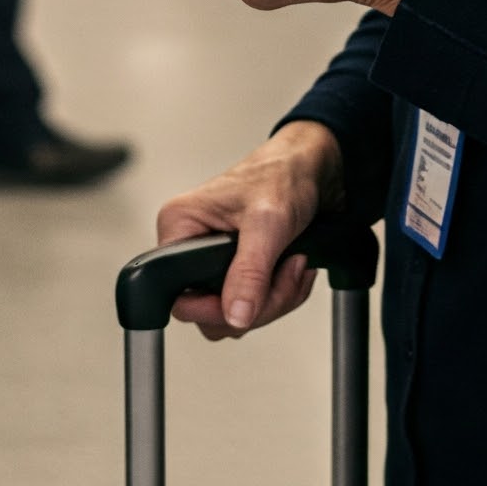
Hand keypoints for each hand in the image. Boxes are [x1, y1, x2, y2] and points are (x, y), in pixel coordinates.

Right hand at [158, 122, 342, 337]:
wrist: (308, 170)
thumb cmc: (281, 175)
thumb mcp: (267, 224)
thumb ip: (250, 273)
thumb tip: (235, 315)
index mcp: (180, 225)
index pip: (177, 294)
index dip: (212, 308)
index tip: (246, 304)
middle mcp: (191, 244)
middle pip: (212, 312)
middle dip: (258, 304)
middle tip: (283, 273)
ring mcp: (214, 261)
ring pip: (237, 314)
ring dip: (275, 298)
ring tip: (291, 263)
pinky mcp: (238, 270)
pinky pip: (254, 307)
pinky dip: (282, 294)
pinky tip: (292, 267)